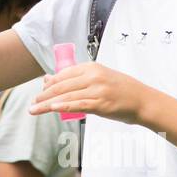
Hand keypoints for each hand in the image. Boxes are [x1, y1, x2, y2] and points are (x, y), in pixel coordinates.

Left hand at [30, 62, 154, 127]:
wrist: (143, 100)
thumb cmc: (121, 90)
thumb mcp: (99, 77)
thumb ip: (77, 78)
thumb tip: (50, 79)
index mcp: (92, 67)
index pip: (64, 74)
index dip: (49, 84)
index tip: (40, 92)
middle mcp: (93, 76)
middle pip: (62, 85)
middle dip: (44, 95)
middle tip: (33, 103)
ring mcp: (97, 90)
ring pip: (66, 96)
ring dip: (47, 104)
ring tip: (35, 109)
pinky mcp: (101, 104)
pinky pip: (78, 105)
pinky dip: (63, 106)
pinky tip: (52, 109)